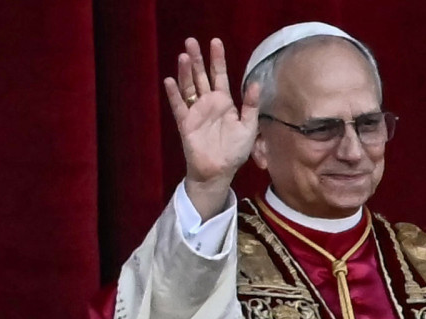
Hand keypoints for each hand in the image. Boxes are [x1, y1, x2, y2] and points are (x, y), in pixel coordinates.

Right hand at [163, 38, 260, 220]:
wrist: (220, 171)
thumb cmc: (235, 151)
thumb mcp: (249, 127)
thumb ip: (251, 106)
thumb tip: (255, 83)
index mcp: (224, 102)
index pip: (220, 75)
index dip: (217, 59)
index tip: (215, 42)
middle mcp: (208, 103)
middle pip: (200, 76)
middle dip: (197, 59)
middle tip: (191, 41)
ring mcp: (196, 111)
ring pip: (188, 87)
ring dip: (185, 72)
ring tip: (183, 56)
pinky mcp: (186, 123)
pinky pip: (178, 106)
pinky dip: (174, 94)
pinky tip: (170, 81)